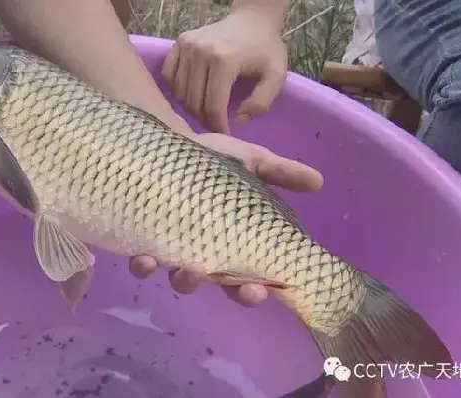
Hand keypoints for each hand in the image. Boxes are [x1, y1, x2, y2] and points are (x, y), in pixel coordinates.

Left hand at [129, 131, 322, 305]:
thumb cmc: (207, 158)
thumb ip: (280, 172)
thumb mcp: (249, 161)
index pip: (247, 277)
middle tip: (244, 290)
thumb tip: (318, 182)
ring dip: (187, 282)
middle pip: (220, 288)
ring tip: (192, 269)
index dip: (254, 291)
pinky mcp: (144, 239)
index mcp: (230, 243)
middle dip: (233, 294)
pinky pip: (142, 264)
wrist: (160, 143)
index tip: (263, 289)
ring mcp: (172, 250)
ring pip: (180, 281)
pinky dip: (144, 266)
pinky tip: (145, 257)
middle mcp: (202, 253)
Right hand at [161, 8, 287, 133]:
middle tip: (217, 125)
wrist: (252, 20)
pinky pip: (169, 76)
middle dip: (206, 120)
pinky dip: (178, 90)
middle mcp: (201, 51)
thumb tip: (237, 120)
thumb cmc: (265, 49)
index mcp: (224, 60)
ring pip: (180, 93)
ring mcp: (187, 45)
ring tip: (206, 111)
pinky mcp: (179, 43)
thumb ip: (261, 102)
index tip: (226, 135)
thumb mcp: (276, 75)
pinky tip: (193, 93)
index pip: (213, 106)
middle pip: (194, 102)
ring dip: (192, 108)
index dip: (219, 127)